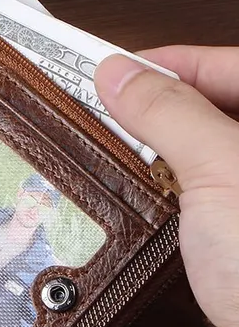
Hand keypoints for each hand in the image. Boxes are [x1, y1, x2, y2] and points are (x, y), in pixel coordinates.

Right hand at [96, 47, 238, 326]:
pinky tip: (117, 203)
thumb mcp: (225, 168)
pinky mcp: (228, 264)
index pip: (237, 71)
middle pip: (215, 118)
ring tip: (100, 144)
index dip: (179, 61)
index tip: (120, 64)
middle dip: (158, 106)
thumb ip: (171, 112)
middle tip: (101, 101)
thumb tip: (121, 73)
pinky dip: (148, 206)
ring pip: (195, 168)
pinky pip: (182, 218)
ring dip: (148, 158)